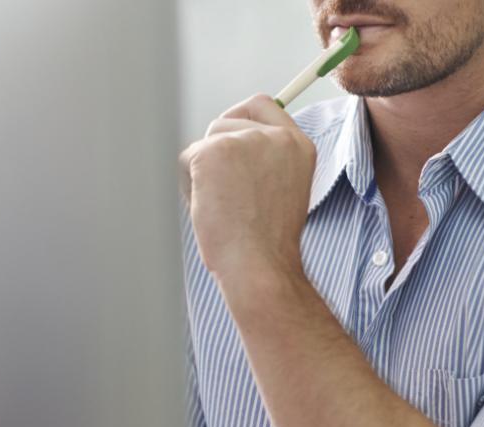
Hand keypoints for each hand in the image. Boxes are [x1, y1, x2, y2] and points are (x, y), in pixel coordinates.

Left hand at [179, 94, 316, 283]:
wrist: (259, 264)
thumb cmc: (267, 241)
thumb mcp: (283, 189)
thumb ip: (265, 160)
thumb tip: (229, 146)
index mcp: (297, 145)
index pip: (263, 105)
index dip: (241, 116)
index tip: (230, 136)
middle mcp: (274, 136)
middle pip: (225, 121)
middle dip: (215, 151)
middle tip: (227, 192)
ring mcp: (244, 140)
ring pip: (204, 142)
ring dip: (203, 172)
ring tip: (221, 205)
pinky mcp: (213, 151)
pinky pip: (186, 159)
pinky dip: (189, 185)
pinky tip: (209, 208)